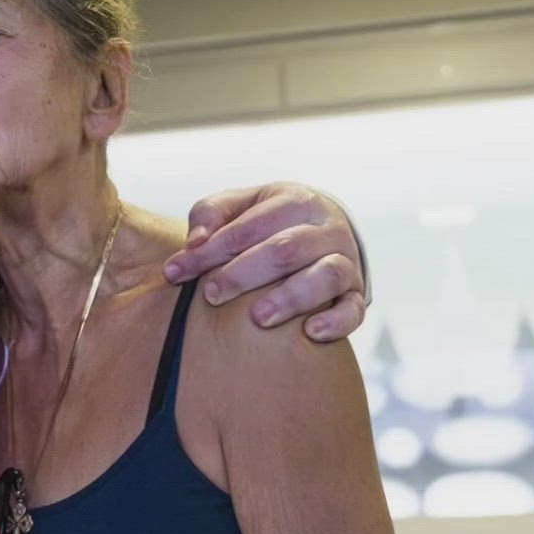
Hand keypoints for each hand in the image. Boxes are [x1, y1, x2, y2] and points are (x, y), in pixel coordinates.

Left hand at [163, 181, 365, 342]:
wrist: (326, 228)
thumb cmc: (270, 220)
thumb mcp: (242, 205)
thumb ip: (211, 213)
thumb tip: (193, 241)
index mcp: (294, 200)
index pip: (248, 226)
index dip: (210, 251)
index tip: (176, 272)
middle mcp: (325, 228)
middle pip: (285, 249)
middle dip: (243, 273)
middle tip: (211, 295)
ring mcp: (345, 261)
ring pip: (325, 276)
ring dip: (290, 297)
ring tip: (258, 318)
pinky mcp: (357, 294)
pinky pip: (353, 310)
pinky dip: (335, 322)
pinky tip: (310, 333)